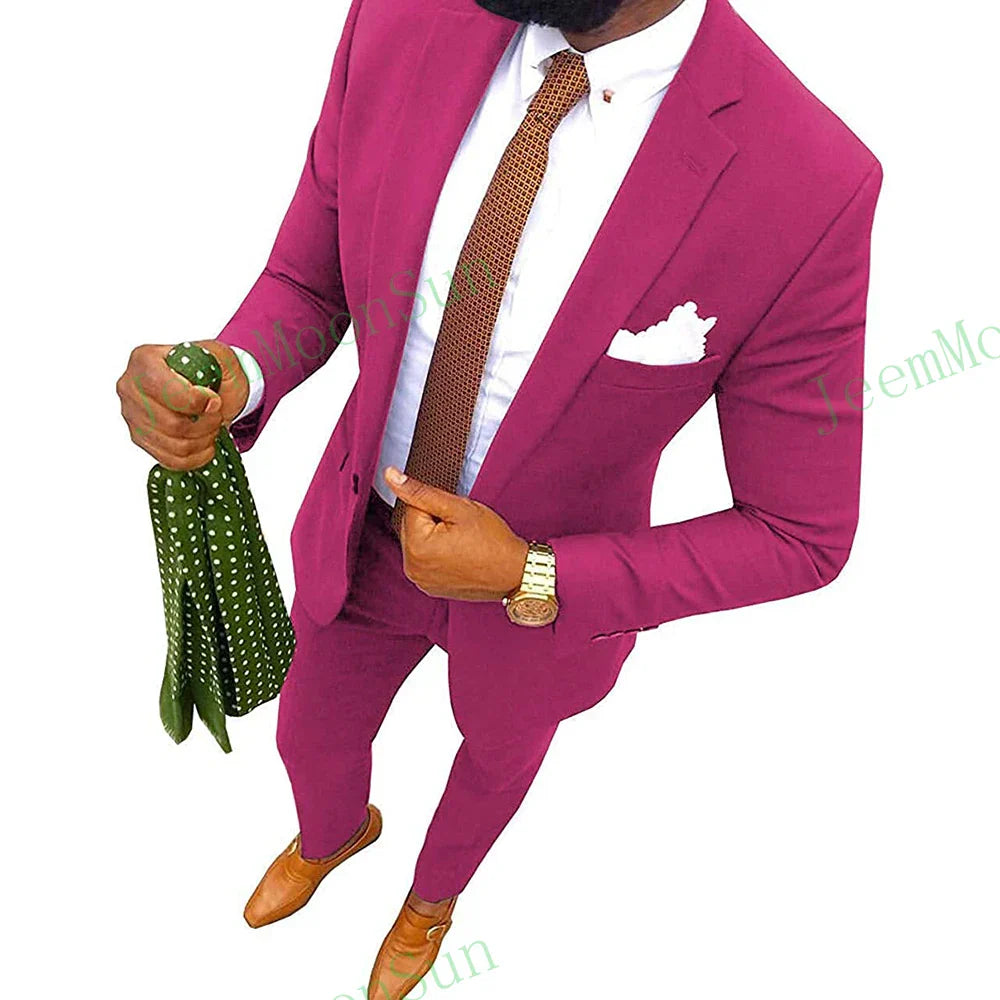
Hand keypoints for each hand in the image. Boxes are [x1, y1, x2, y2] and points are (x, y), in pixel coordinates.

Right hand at [117, 340, 249, 469]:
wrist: (208, 384)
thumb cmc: (210, 368)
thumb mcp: (219, 355)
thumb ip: (215, 368)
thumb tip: (208, 400)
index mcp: (144, 360)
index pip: (163, 390)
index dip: (195, 402)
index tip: (214, 400)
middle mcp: (130, 388)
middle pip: (171, 424)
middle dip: (206, 423)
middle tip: (217, 414)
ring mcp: (132, 416)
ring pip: (174, 445)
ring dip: (203, 440)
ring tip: (212, 426)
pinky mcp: (141, 438)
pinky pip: (170, 460)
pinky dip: (196, 456)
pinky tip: (206, 443)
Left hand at [384, 466, 528, 601]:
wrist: (515, 572)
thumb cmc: (493, 541)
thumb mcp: (458, 508)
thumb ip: (421, 491)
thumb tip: (390, 476)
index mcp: (416, 547)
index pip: (412, 508)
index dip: (438, 506)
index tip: (458, 519)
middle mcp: (413, 568)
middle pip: (412, 527)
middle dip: (433, 522)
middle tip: (462, 530)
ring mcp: (421, 581)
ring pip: (419, 542)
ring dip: (434, 537)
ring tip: (462, 543)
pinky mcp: (430, 588)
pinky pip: (425, 560)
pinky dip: (437, 554)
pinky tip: (459, 556)